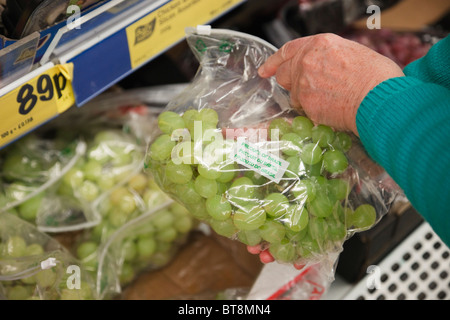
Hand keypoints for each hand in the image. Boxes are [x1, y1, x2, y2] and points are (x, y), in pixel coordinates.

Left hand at [258, 33, 404, 135]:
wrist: (380, 98)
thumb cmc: (377, 77)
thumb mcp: (354, 53)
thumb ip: (330, 58)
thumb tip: (326, 68)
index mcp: (319, 44)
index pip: (287, 51)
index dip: (274, 62)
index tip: (265, 70)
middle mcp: (306, 61)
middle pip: (285, 74)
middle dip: (291, 83)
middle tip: (304, 91)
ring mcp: (303, 83)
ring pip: (294, 95)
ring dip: (306, 100)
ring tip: (330, 101)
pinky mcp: (306, 104)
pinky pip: (304, 111)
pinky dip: (314, 113)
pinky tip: (331, 111)